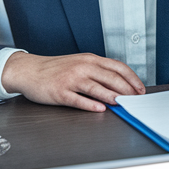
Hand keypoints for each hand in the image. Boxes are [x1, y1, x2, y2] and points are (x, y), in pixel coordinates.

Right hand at [2, 52, 145, 111]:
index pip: (118, 67)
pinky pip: (78, 99)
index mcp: (90, 59)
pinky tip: (100, 109)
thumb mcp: (79, 63)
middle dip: (127, 90)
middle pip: (111, 77)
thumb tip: (119, 83)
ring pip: (96, 88)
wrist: (28, 70)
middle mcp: (82, 67)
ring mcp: (71, 79)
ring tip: (123, 104)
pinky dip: (90, 105)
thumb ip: (98, 71)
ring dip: (112, 96)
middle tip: (136, 100)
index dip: (132, 78)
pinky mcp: (60, 92)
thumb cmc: (55, 69)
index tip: (140, 89)